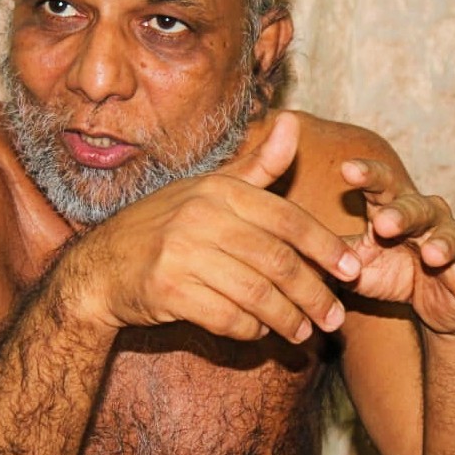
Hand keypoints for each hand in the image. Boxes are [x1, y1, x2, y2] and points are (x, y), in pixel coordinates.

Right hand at [70, 112, 361, 343]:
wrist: (101, 268)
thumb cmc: (164, 227)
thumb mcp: (208, 189)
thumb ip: (256, 165)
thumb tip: (292, 122)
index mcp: (218, 190)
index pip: (287, 219)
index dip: (325, 246)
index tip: (353, 270)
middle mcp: (201, 217)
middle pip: (277, 261)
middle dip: (314, 292)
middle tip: (335, 317)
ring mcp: (182, 254)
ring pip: (256, 294)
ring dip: (288, 318)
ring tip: (305, 332)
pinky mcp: (168, 290)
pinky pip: (226, 317)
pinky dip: (250, 329)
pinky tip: (260, 332)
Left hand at [340, 159, 454, 335]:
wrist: (436, 310)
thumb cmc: (392, 273)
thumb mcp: (358, 264)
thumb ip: (332, 251)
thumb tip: (287, 242)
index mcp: (397, 209)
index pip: (382, 186)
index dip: (368, 176)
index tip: (346, 170)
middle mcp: (430, 218)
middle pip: (418, 207)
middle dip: (403, 213)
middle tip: (385, 223)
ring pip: (453, 237)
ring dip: (443, 244)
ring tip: (432, 255)